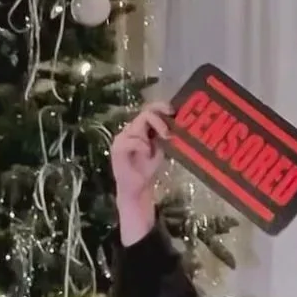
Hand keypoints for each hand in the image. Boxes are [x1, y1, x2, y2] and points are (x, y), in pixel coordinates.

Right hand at [109, 103, 177, 244]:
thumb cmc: (147, 169)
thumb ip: (164, 136)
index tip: (173, 111)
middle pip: (144, 113)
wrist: (136, 189)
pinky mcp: (117, 148)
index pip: (149, 109)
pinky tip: (148, 154)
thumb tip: (179, 124)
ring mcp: (122, 137)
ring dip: (152, 134)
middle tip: (168, 132)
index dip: (160, 106)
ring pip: (138, 125)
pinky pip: (132, 140)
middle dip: (159, 119)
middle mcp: (130, 129)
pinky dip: (143, 146)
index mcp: (140, 128)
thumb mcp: (160, 150)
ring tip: (158, 146)